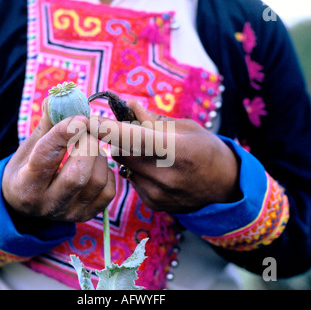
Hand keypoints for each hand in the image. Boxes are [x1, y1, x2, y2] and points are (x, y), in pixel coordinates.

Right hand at [2, 99, 115, 222]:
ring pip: (97, 181)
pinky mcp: (86, 214)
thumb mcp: (27, 148)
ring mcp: (69, 213)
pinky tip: (95, 163)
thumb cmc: (26, 169)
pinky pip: (108, 191)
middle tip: (86, 130)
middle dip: (87, 144)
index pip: (46, 158)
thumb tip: (61, 98)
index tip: (78, 116)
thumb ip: (46, 125)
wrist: (25, 203)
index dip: (63, 134)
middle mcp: (48, 204)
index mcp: (26, 186)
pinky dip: (107, 172)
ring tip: (88, 146)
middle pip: (78, 174)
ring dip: (99, 156)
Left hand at [91, 100, 240, 213]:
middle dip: (119, 138)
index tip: (87, 120)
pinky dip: (136, 170)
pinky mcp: (153, 204)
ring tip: (149, 151)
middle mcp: (166, 176)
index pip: (133, 137)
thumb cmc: (207, 149)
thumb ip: (153, 120)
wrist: (224, 187)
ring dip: (128, 154)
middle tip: (130, 129)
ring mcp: (158, 194)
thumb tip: (126, 106)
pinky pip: (131, 179)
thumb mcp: (186, 128)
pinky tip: (155, 169)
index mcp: (179, 150)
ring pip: (123, 166)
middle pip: (122, 151)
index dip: (107, 128)